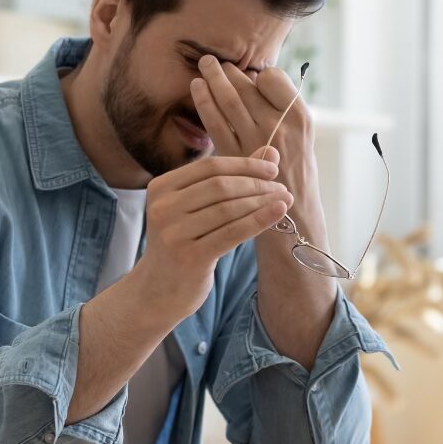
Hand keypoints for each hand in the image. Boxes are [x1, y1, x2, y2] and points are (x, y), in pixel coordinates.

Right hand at [132, 149, 292, 320]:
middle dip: (256, 184)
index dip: (245, 165)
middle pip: (220, 186)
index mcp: (161, 187)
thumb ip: (230, 179)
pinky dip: (259, 220)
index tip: (272, 169)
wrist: (158, 291)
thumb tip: (271, 152)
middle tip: (282, 187)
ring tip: (284, 201)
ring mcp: (173, 233)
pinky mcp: (189, 257)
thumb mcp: (197, 208)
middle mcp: (163, 207)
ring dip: (262, 202)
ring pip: (228, 209)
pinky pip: (232, 233)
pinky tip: (278, 213)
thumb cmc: (183, 243)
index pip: (210, 166)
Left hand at [190, 55, 314, 186]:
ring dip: (213, 79)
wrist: (294, 214)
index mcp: (300, 117)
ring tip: (203, 65)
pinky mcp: (235, 156)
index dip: (259, 75)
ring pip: (229, 100)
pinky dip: (204, 102)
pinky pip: (215, 122)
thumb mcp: (303, 136)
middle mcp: (279, 126)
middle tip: (212, 61)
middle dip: (227, 70)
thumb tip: (254, 78)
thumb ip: (282, 109)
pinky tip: (197, 88)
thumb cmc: (296, 171)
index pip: (272, 78)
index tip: (250, 76)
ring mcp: (256, 141)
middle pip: (247, 87)